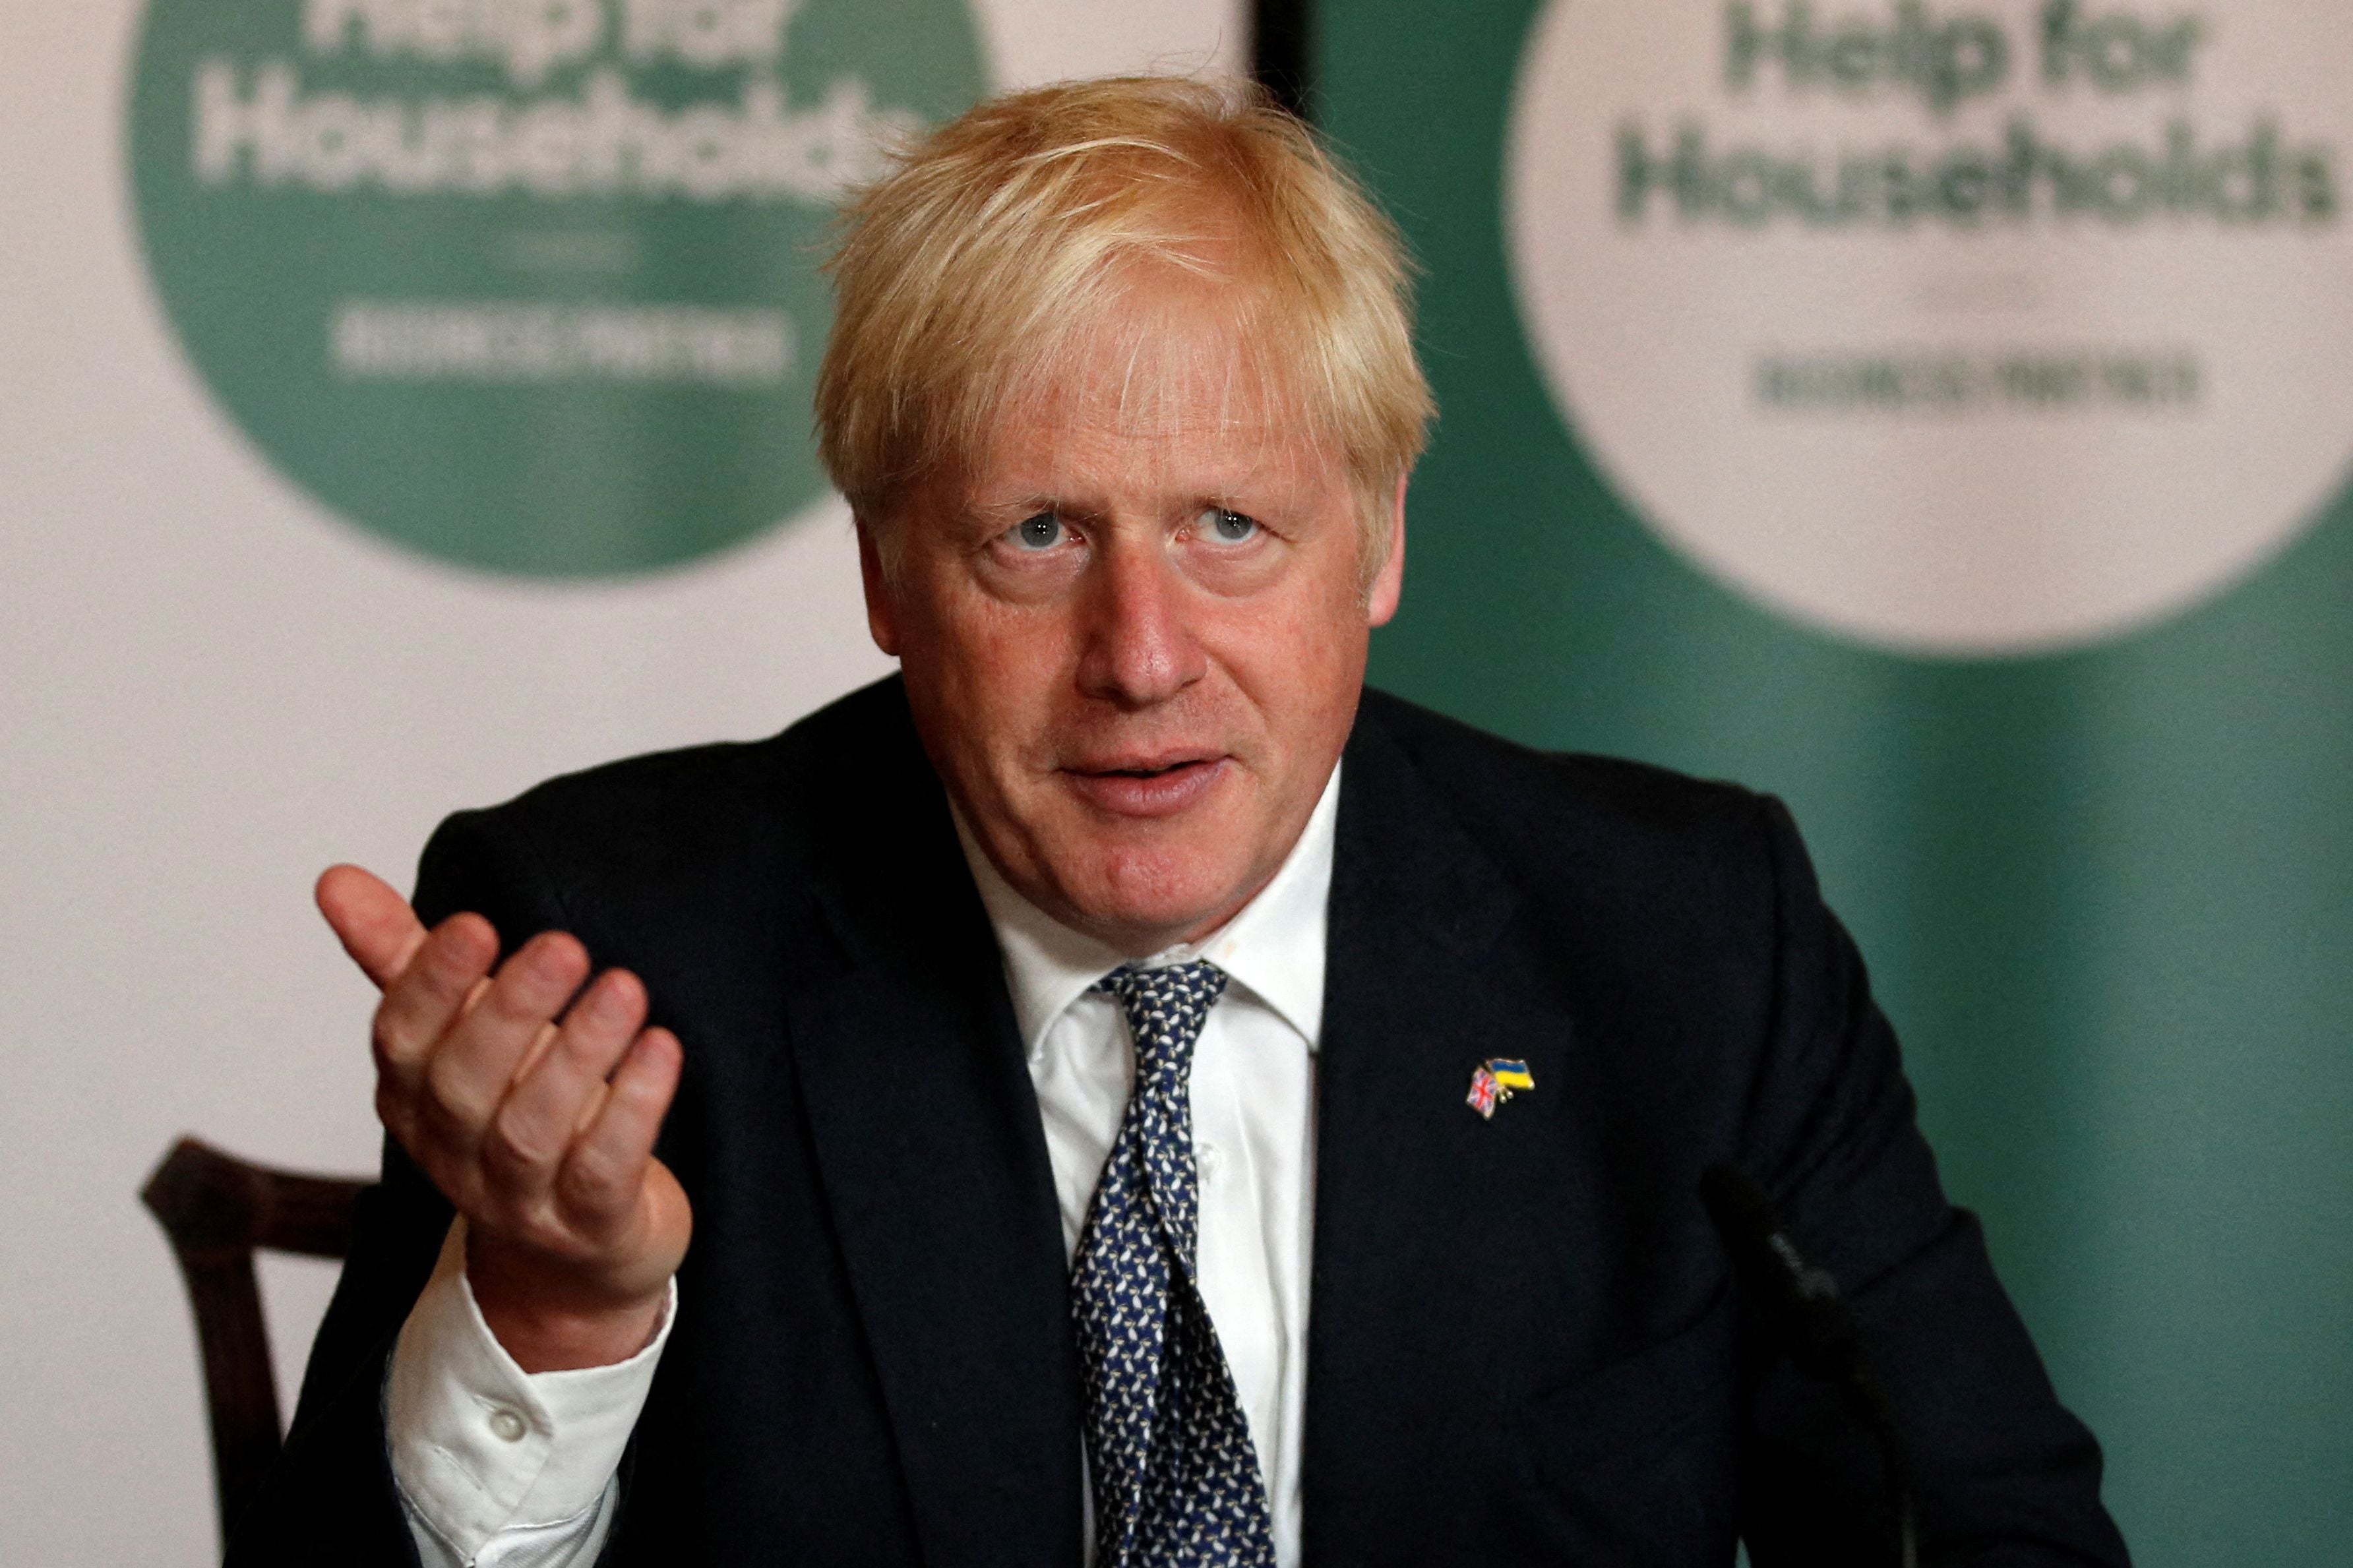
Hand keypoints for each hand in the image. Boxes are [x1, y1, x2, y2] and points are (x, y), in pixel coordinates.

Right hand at [315, 864, 691, 1370]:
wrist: (577, 1254)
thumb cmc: (518, 1112)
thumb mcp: (462, 1034)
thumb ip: (406, 959)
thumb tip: (334, 878)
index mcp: (414, 1099)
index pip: (403, 1041)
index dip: (431, 985)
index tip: (472, 923)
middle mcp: (454, 1153)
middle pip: (464, 1085)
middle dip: (509, 1011)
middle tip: (563, 945)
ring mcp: (518, 1200)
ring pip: (532, 1130)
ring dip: (579, 1055)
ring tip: (624, 988)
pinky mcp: (587, 1227)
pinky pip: (602, 1172)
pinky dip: (633, 1110)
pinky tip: (662, 1050)